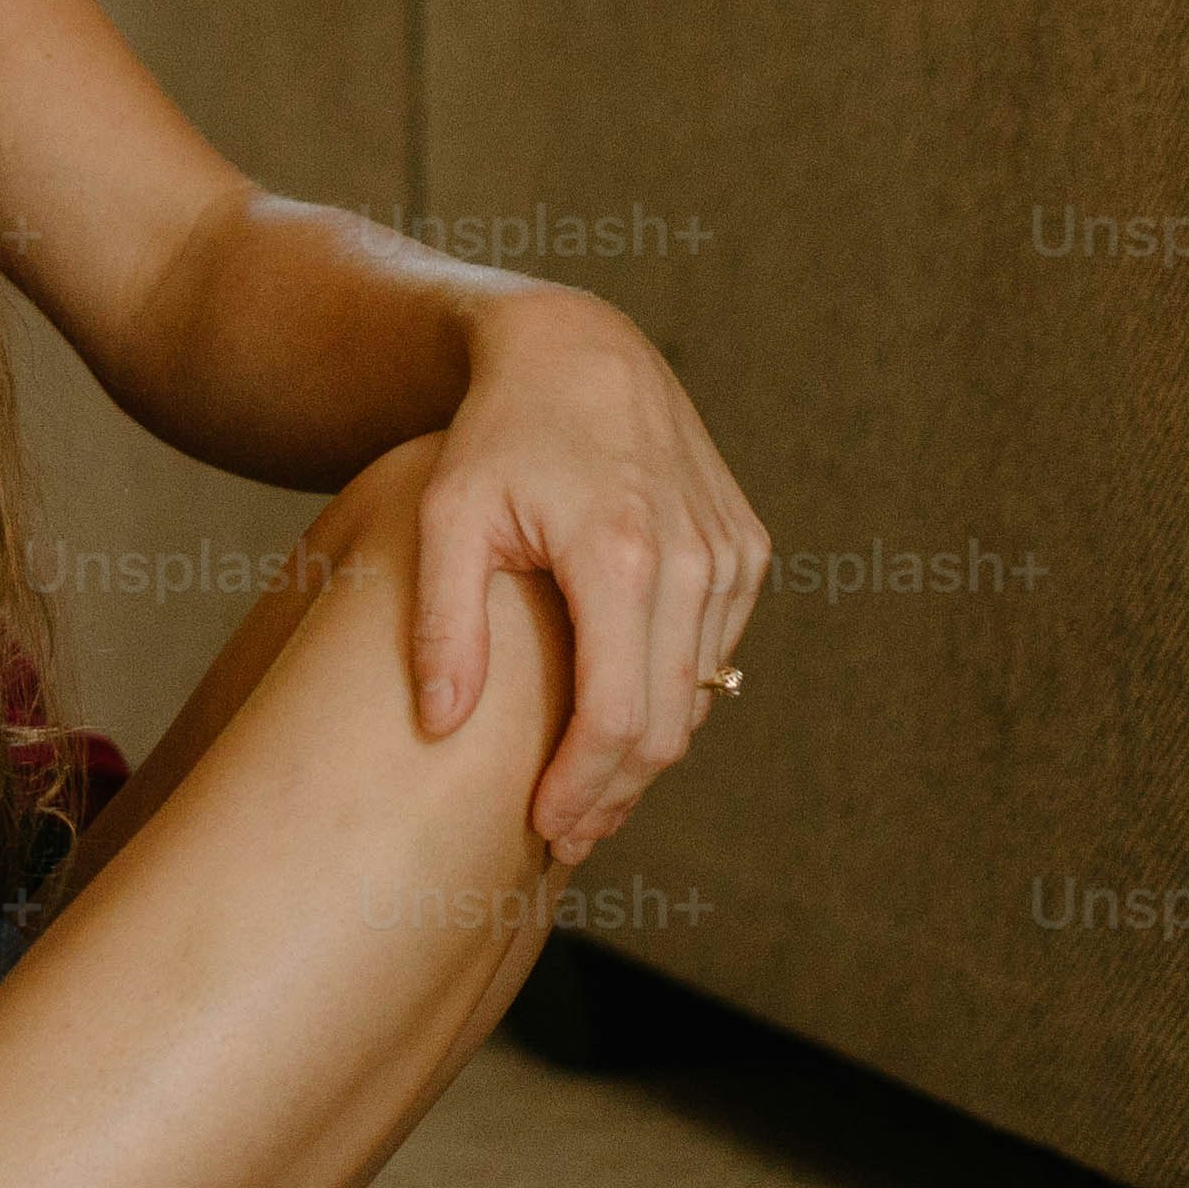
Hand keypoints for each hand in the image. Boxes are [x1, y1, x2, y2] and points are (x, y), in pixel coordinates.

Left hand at [404, 285, 769, 861]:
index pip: (619, 716)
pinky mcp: (747, 549)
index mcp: (619, 554)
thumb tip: (442, 726)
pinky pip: (717, 652)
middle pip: (669, 724)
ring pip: (699, 696)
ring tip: (584, 787)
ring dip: (646, 752)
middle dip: (617, 791)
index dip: (585, 787)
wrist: (578, 352)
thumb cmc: (497, 434)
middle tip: (566, 835)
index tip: (546, 830)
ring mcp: (731, 554)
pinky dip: (673, 695)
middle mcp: (693, 558)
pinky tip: (621, 715)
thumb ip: (443, 623)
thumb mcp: (447, 517)